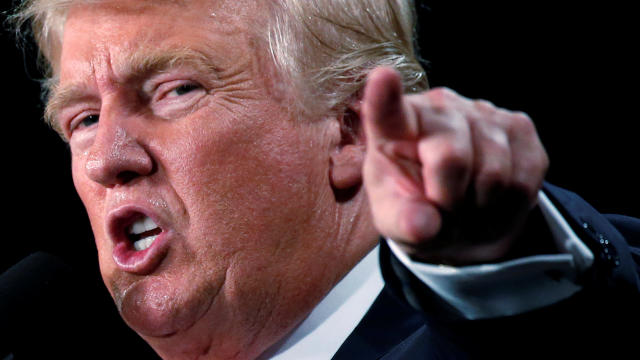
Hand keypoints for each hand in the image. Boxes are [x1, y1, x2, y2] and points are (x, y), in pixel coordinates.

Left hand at [362, 67, 548, 264]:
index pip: (387, 111)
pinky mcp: (519, 126)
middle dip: (450, 202)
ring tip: (466, 210)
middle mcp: (437, 108)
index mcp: (392, 129)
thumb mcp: (395, 221)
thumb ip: (402, 222)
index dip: (385, 96)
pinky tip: (490, 201)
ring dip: (481, 209)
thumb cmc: (415, 207)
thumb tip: (423, 226)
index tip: (383, 77)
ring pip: (495, 174)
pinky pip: (525, 179)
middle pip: (452, 159)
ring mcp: (481, 112)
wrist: (457, 212)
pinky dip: (510, 207)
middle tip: (443, 214)